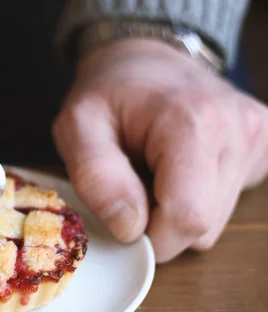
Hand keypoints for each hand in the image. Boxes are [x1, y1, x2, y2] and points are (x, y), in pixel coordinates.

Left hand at [53, 38, 267, 262]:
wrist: (145, 59)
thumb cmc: (108, 91)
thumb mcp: (78, 126)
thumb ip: (96, 177)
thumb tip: (128, 229)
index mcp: (193, 123)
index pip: (188, 219)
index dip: (150, 236)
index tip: (122, 218)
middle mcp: (239, 131)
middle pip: (202, 228)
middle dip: (158, 224)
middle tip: (132, 186)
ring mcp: (257, 139)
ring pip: (215, 223)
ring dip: (175, 211)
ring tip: (153, 172)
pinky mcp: (262, 148)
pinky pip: (225, 204)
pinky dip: (195, 198)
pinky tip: (177, 169)